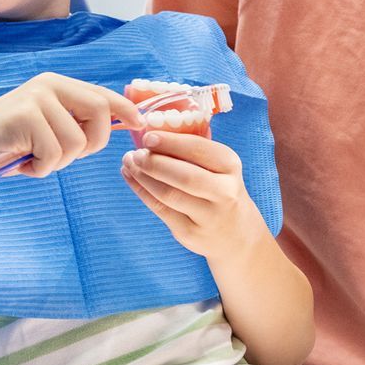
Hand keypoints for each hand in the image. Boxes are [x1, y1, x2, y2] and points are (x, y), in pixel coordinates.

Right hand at [0, 72, 142, 183]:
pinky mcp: (24, 115)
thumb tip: (118, 124)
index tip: (140, 124)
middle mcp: (49, 85)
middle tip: (65, 157)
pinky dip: (41, 168)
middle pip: (99, 112)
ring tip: (34, 159)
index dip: (126, 109)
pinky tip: (22, 162)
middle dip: (92, 144)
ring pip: (76, 142)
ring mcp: (36, 98)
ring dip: (58, 162)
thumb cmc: (8, 143)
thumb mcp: (45, 126)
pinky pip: (53, 154)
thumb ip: (74, 121)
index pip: (103, 94)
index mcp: (57, 84)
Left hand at [120, 130, 267, 263]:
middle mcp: (224, 192)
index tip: (148, 136)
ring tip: (128, 163)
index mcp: (230, 166)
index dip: (171, 142)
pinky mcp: (190, 233)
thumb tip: (154, 131)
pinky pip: (161, 210)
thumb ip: (193, 149)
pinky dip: (141, 191)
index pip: (199, 150)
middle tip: (134, 153)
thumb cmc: (219, 188)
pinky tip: (131, 178)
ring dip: (143, 177)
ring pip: (169, 195)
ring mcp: (208, 216)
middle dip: (154, 163)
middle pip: (184, 176)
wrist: (236, 233)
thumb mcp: (219, 166)